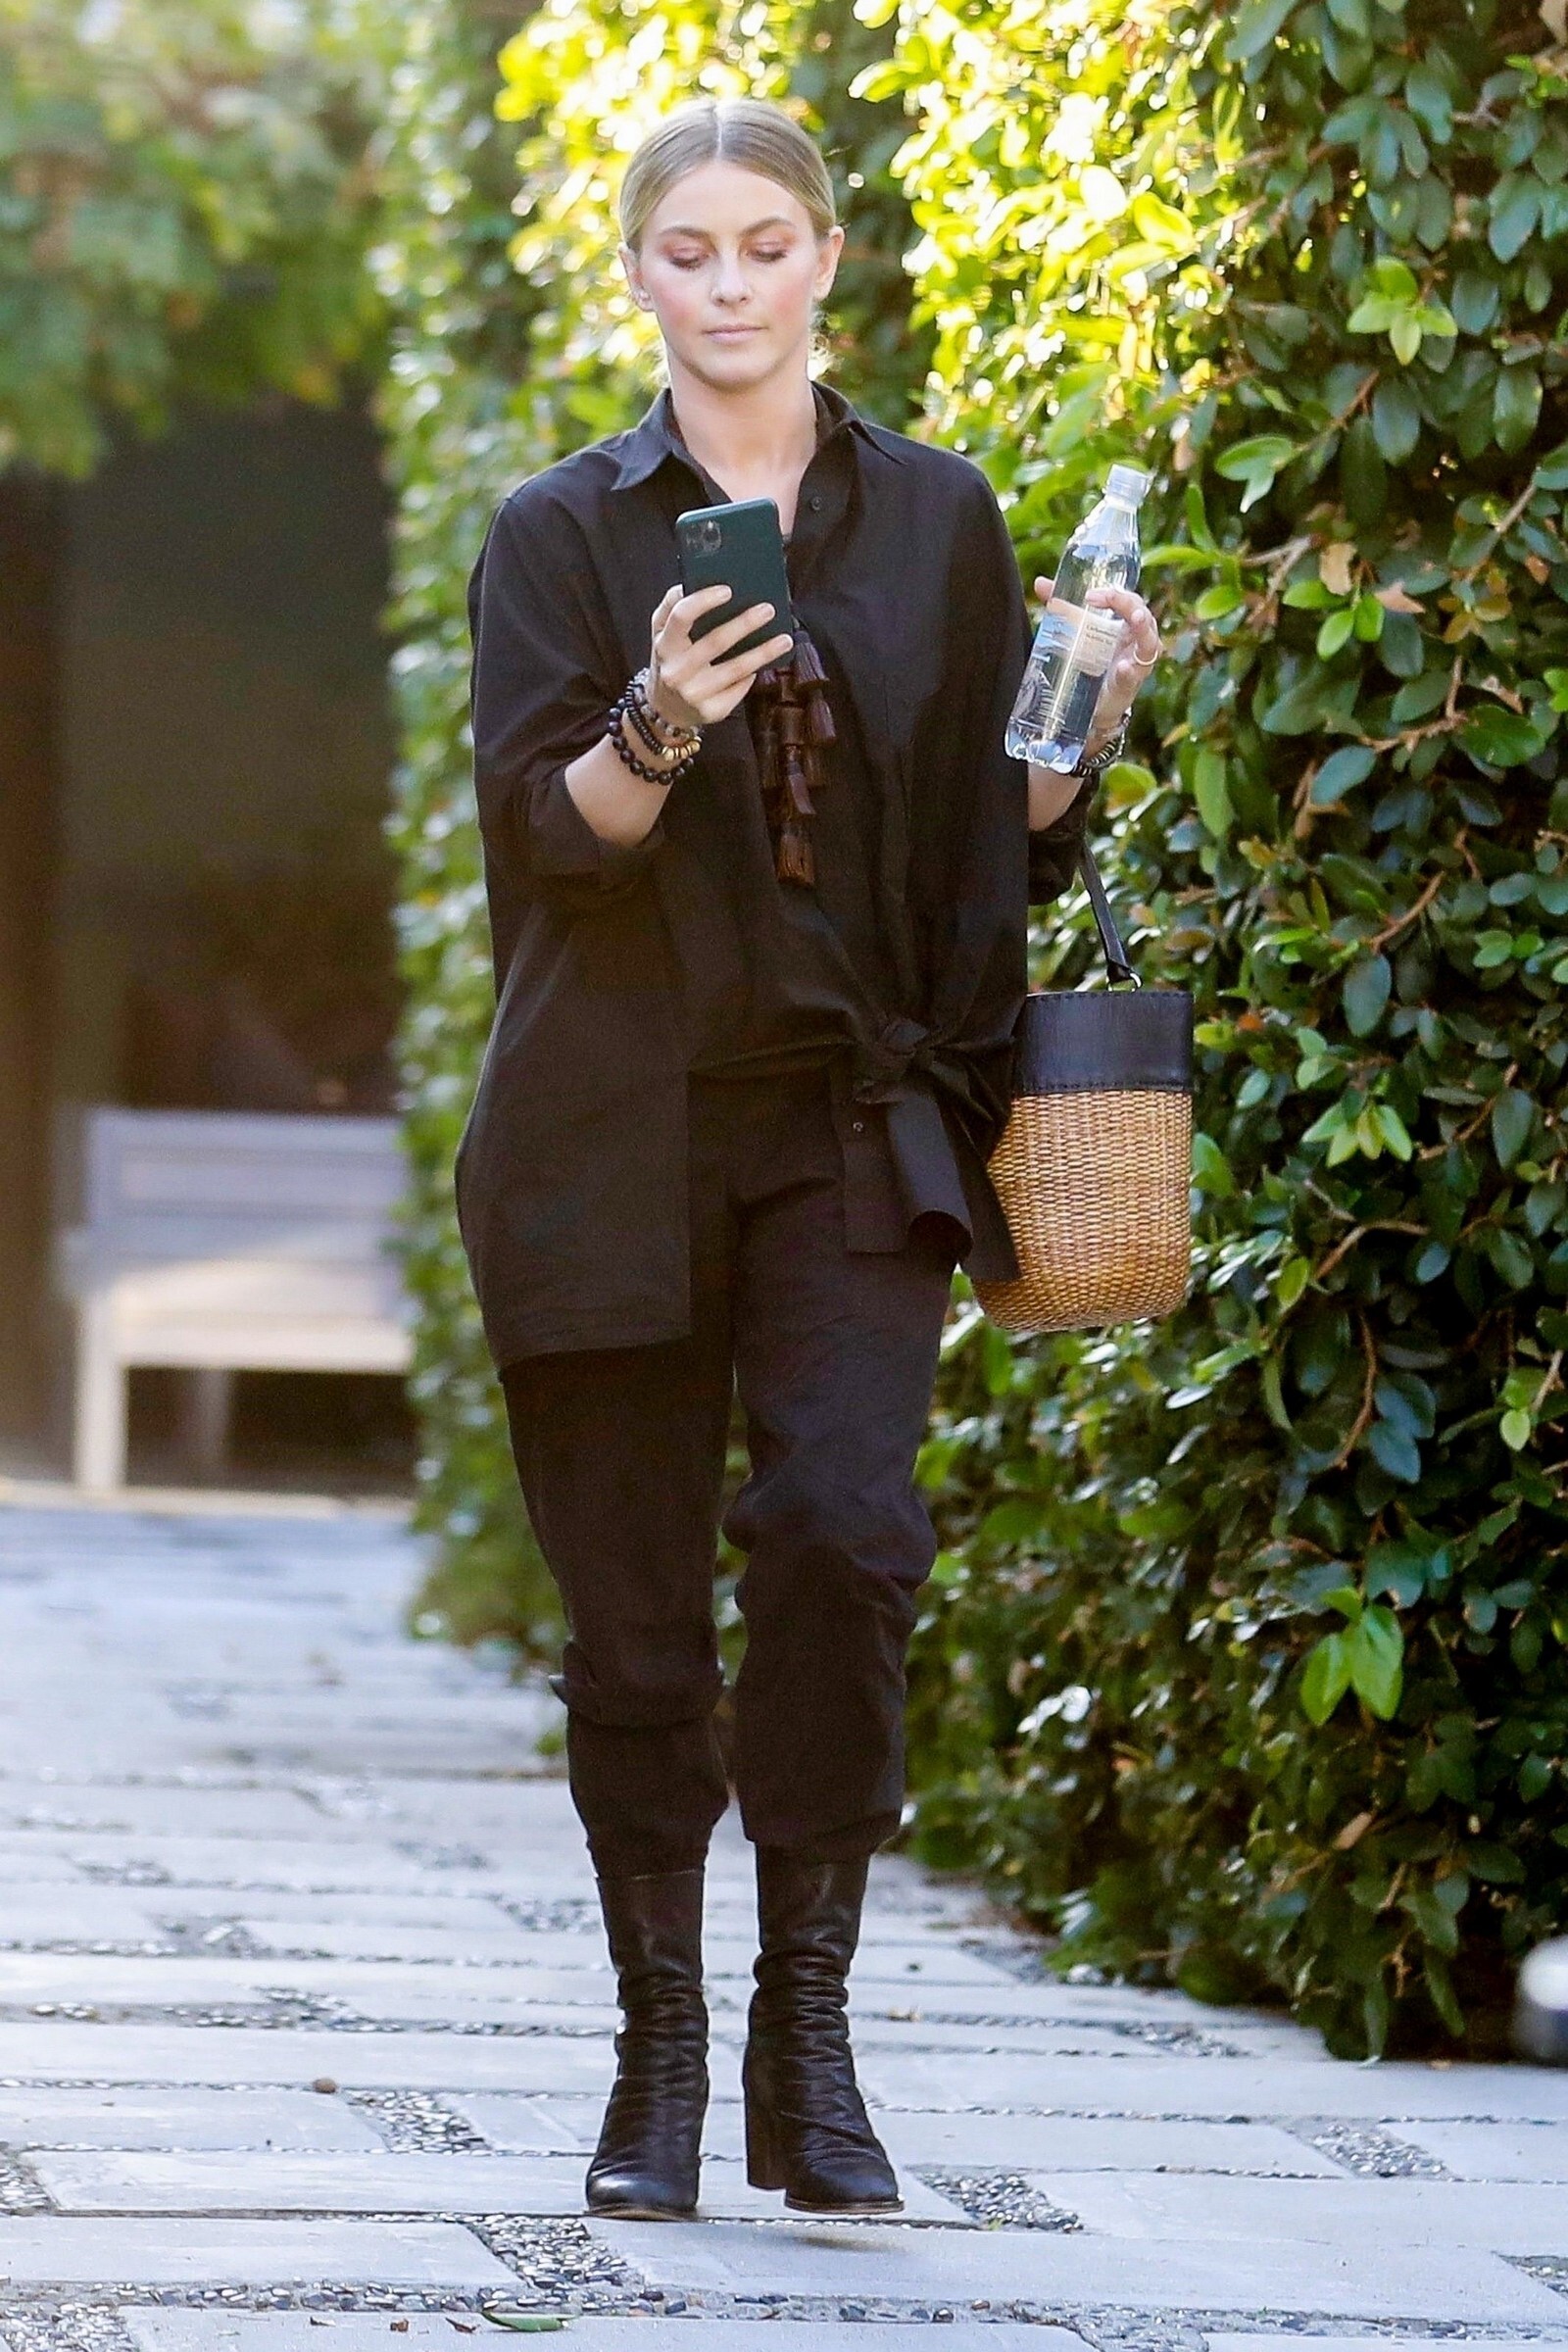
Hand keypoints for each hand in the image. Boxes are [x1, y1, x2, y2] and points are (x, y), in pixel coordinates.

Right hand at [646, 584, 793, 730]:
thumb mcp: (660, 634)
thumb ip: (671, 607)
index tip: (729, 590)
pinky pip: (739, 689)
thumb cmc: (669, 661)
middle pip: (715, 642)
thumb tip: (691, 582)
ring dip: (763, 652)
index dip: (704, 601)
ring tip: (784, 639)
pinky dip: (752, 675)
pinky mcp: (711, 711)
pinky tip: (764, 665)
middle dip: (744, 624)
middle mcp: (677, 671)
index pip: (682, 617)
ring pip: (736, 669)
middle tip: (768, 609)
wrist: (665, 709)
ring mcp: (694, 694)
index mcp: (664, 645)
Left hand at [1033, 573, 1161, 753]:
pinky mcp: (1129, 684)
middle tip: (1110, 598)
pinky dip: (1129, 670)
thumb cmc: (1091, 661)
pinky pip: (1134, 675)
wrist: (1093, 704)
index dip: (1115, 593)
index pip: (1129, 600)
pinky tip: (1122, 666)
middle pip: (1143, 615)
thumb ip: (1063, 607)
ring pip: (1149, 642)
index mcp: (1125, 624)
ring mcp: (1136, 662)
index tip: (1090, 594)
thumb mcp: (1078, 632)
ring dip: (1142, 628)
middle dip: (1129, 604)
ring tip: (1135, 619)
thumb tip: (1040, 583)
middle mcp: (1136, 640)